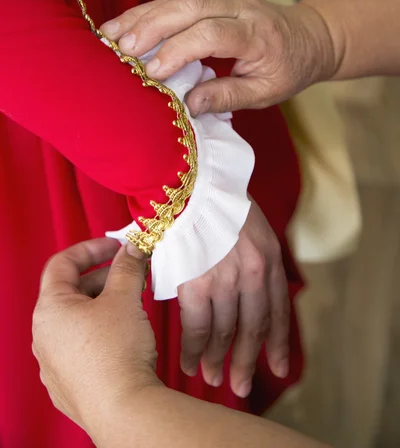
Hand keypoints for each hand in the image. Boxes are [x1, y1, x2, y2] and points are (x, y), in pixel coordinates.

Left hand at [32, 238, 159, 434]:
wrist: (123, 409)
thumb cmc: (117, 351)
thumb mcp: (124, 297)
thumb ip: (126, 267)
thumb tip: (131, 249)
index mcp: (50, 309)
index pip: (62, 263)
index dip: (91, 249)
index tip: (116, 246)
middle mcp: (44, 336)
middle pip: (71, 292)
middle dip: (103, 278)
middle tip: (131, 274)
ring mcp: (54, 363)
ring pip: (77, 321)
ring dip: (103, 306)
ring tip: (132, 305)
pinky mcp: (68, 385)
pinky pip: (81, 348)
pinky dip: (100, 333)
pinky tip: (123, 337)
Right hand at [101, 0, 337, 114]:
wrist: (309, 36)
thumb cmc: (288, 68)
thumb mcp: (266, 92)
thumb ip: (228, 96)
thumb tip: (189, 105)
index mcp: (256, 34)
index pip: (212, 34)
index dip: (179, 50)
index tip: (153, 73)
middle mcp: (239, 7)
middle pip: (190, 7)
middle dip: (152, 26)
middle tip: (121, 51)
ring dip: (142, 16)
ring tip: (109, 36)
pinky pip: (177, 0)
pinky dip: (148, 11)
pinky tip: (124, 24)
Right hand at [178, 197, 289, 397]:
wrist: (187, 180)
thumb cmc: (213, 198)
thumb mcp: (248, 222)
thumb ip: (253, 255)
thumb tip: (244, 287)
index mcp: (269, 256)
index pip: (277, 309)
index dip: (277, 343)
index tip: (278, 368)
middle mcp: (254, 272)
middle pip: (253, 328)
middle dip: (246, 361)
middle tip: (241, 387)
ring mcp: (226, 280)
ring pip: (225, 333)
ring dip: (218, 360)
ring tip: (213, 379)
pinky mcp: (197, 284)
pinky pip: (198, 328)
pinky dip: (194, 351)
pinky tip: (190, 364)